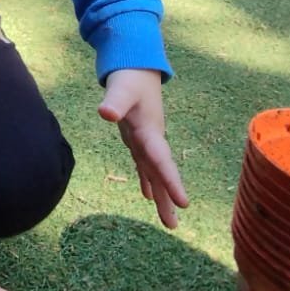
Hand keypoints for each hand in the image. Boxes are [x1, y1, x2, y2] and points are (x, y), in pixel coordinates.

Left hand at [98, 70, 188, 228]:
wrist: (138, 64)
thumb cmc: (130, 76)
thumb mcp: (121, 88)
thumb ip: (114, 101)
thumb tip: (105, 113)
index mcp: (150, 131)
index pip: (161, 160)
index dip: (171, 181)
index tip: (184, 203)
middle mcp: (152, 139)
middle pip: (161, 173)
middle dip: (168, 199)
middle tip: (173, 226)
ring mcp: (147, 139)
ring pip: (155, 172)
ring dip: (161, 195)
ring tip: (169, 221)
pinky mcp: (140, 137)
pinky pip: (146, 164)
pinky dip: (148, 180)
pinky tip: (149, 196)